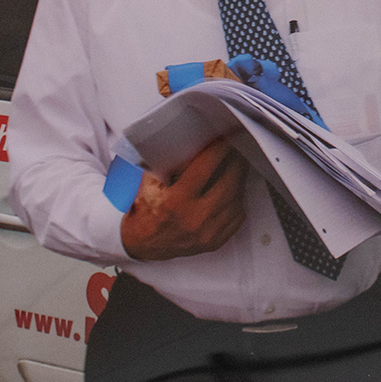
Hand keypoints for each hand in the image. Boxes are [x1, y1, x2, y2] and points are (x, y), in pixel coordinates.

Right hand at [120, 137, 247, 259]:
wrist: (141, 245)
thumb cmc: (143, 209)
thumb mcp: (147, 182)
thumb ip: (165, 163)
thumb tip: (188, 142)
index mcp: (175, 201)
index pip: (205, 168)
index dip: (219, 150)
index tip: (226, 137)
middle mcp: (194, 218)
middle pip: (228, 183)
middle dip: (236, 162)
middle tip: (239, 147)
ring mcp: (207, 233)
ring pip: (236, 200)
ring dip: (239, 179)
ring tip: (238, 165)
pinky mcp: (214, 242)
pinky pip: (237, 217)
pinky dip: (237, 200)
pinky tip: (234, 188)